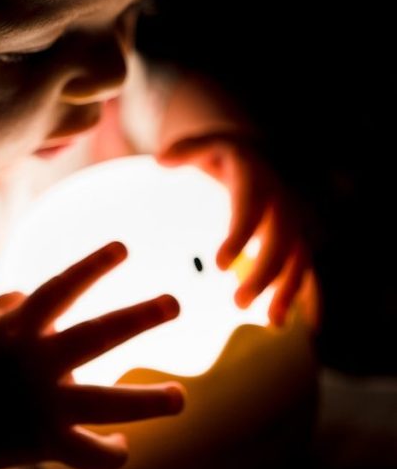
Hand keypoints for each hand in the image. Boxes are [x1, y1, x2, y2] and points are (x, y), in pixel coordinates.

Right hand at [0, 241, 183, 468]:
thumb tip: (34, 295)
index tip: (123, 248)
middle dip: (138, 318)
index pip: (60, 288)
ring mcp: (42, 406)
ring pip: (104, 404)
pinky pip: (87, 454)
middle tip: (174, 303)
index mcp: (17, 329)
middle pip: (95, 337)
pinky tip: (122, 442)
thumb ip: (11, 305)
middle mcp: (34, 363)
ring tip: (182, 397)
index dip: (91, 266)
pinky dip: (108, 452)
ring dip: (147, 402)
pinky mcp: (44, 444)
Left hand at [157, 132, 313, 327]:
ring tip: (271, 321)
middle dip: (265, 272)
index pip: (250, 207)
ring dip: (289, 289)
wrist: (255, 154)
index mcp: (256, 177)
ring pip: (300, 256)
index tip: (220, 265)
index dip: (240, 235)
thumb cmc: (220, 155)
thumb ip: (184, 151)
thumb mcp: (203, 145)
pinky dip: (305, 295)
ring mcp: (294, 220)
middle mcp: (282, 199)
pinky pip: (306, 267)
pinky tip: (296, 323)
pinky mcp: (298, 238)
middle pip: (281, 239)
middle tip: (238, 302)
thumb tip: (161, 161)